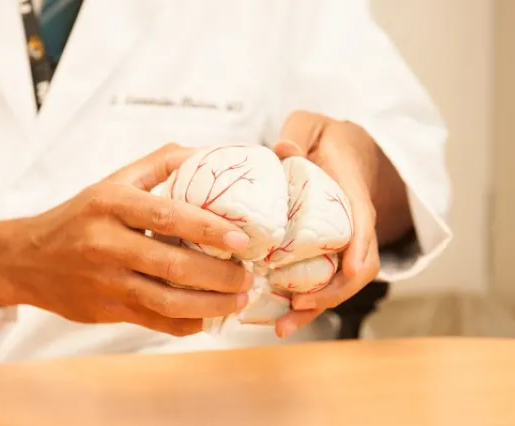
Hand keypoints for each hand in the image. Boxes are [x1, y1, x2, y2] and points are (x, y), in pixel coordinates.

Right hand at [0, 144, 252, 335]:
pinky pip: (155, 322)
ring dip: (211, 305)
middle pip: (173, 265)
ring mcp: (105, 281)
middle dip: (220, 276)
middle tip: (249, 277)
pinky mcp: (105, 310)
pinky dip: (186, 323)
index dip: (209, 229)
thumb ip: (159, 163)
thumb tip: (207, 154)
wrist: (25, 258)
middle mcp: (106, 243)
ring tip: (239, 300)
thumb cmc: (79, 216)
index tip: (243, 239)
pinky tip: (208, 316)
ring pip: (167, 301)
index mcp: (110, 204)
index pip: (167, 216)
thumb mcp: (112, 181)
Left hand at [272, 111, 380, 337]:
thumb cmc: (326, 138)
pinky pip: (321, 281)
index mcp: (352, 193)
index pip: (362, 222)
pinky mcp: (327, 252)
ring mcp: (342, 243)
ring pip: (339, 283)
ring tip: (281, 326)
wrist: (342, 151)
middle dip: (331, 293)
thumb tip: (282, 149)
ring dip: (314, 308)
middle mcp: (352, 224)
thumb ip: (299, 132)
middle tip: (297, 306)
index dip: (360, 247)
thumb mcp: (312, 124)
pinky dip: (304, 302)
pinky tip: (278, 317)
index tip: (351, 271)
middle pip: (356, 268)